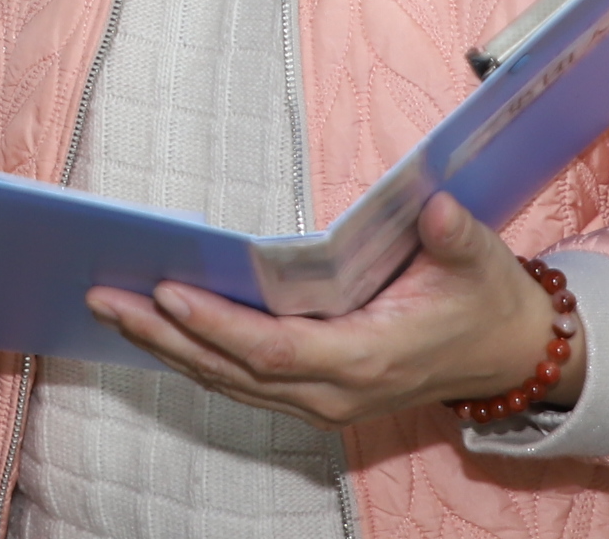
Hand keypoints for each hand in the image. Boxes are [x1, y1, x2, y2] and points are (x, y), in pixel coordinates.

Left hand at [88, 193, 581, 431]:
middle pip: (233, 370)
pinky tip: (154, 327)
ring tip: (110, 307)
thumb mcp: (480, 261)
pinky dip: (193, 355)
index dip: (218, 325)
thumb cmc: (484, 301)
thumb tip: (436, 207)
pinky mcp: (312, 394)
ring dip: (166, 348)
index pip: (275, 349)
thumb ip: (455, 237)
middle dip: (164, 336)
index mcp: (368, 358)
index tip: (169, 292)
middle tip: (103, 297)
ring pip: (228, 380)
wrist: (505, 355)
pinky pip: (241, 380)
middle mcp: (335, 392)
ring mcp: (321, 400)